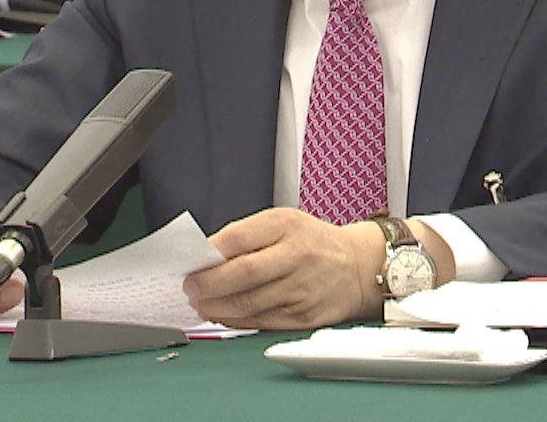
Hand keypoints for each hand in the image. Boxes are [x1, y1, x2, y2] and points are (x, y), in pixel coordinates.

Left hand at [183, 208, 383, 329]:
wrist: (357, 268)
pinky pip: (260, 322)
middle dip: (208, 285)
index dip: (209, 253)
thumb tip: (205, 257)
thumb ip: (246, 236)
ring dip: (216, 307)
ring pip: (248, 304)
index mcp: (288, 226)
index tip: (191, 263)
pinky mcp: (304, 317)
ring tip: (201, 303)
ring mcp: (302, 289)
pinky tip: (223, 314)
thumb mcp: (284, 223)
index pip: (240, 237)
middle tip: (190, 288)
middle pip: (243, 275)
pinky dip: (235, 321)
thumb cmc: (312, 242)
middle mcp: (298, 256)